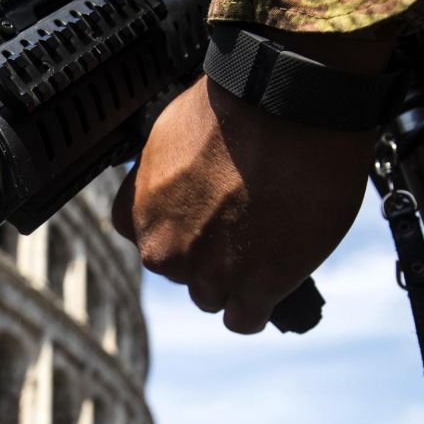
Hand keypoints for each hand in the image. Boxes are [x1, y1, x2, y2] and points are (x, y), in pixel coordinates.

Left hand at [111, 75, 376, 332]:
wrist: (287, 105)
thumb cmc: (237, 105)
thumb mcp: (172, 134)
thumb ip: (168, 178)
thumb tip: (182, 186)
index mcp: (136, 210)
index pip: (144, 239)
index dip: (178, 229)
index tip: (203, 216)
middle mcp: (164, 248)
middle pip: (182, 271)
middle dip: (210, 254)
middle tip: (247, 222)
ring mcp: (208, 272)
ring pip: (213, 296)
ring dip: (237, 278)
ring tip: (268, 242)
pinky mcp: (254, 287)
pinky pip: (245, 318)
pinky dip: (259, 304)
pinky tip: (274, 279)